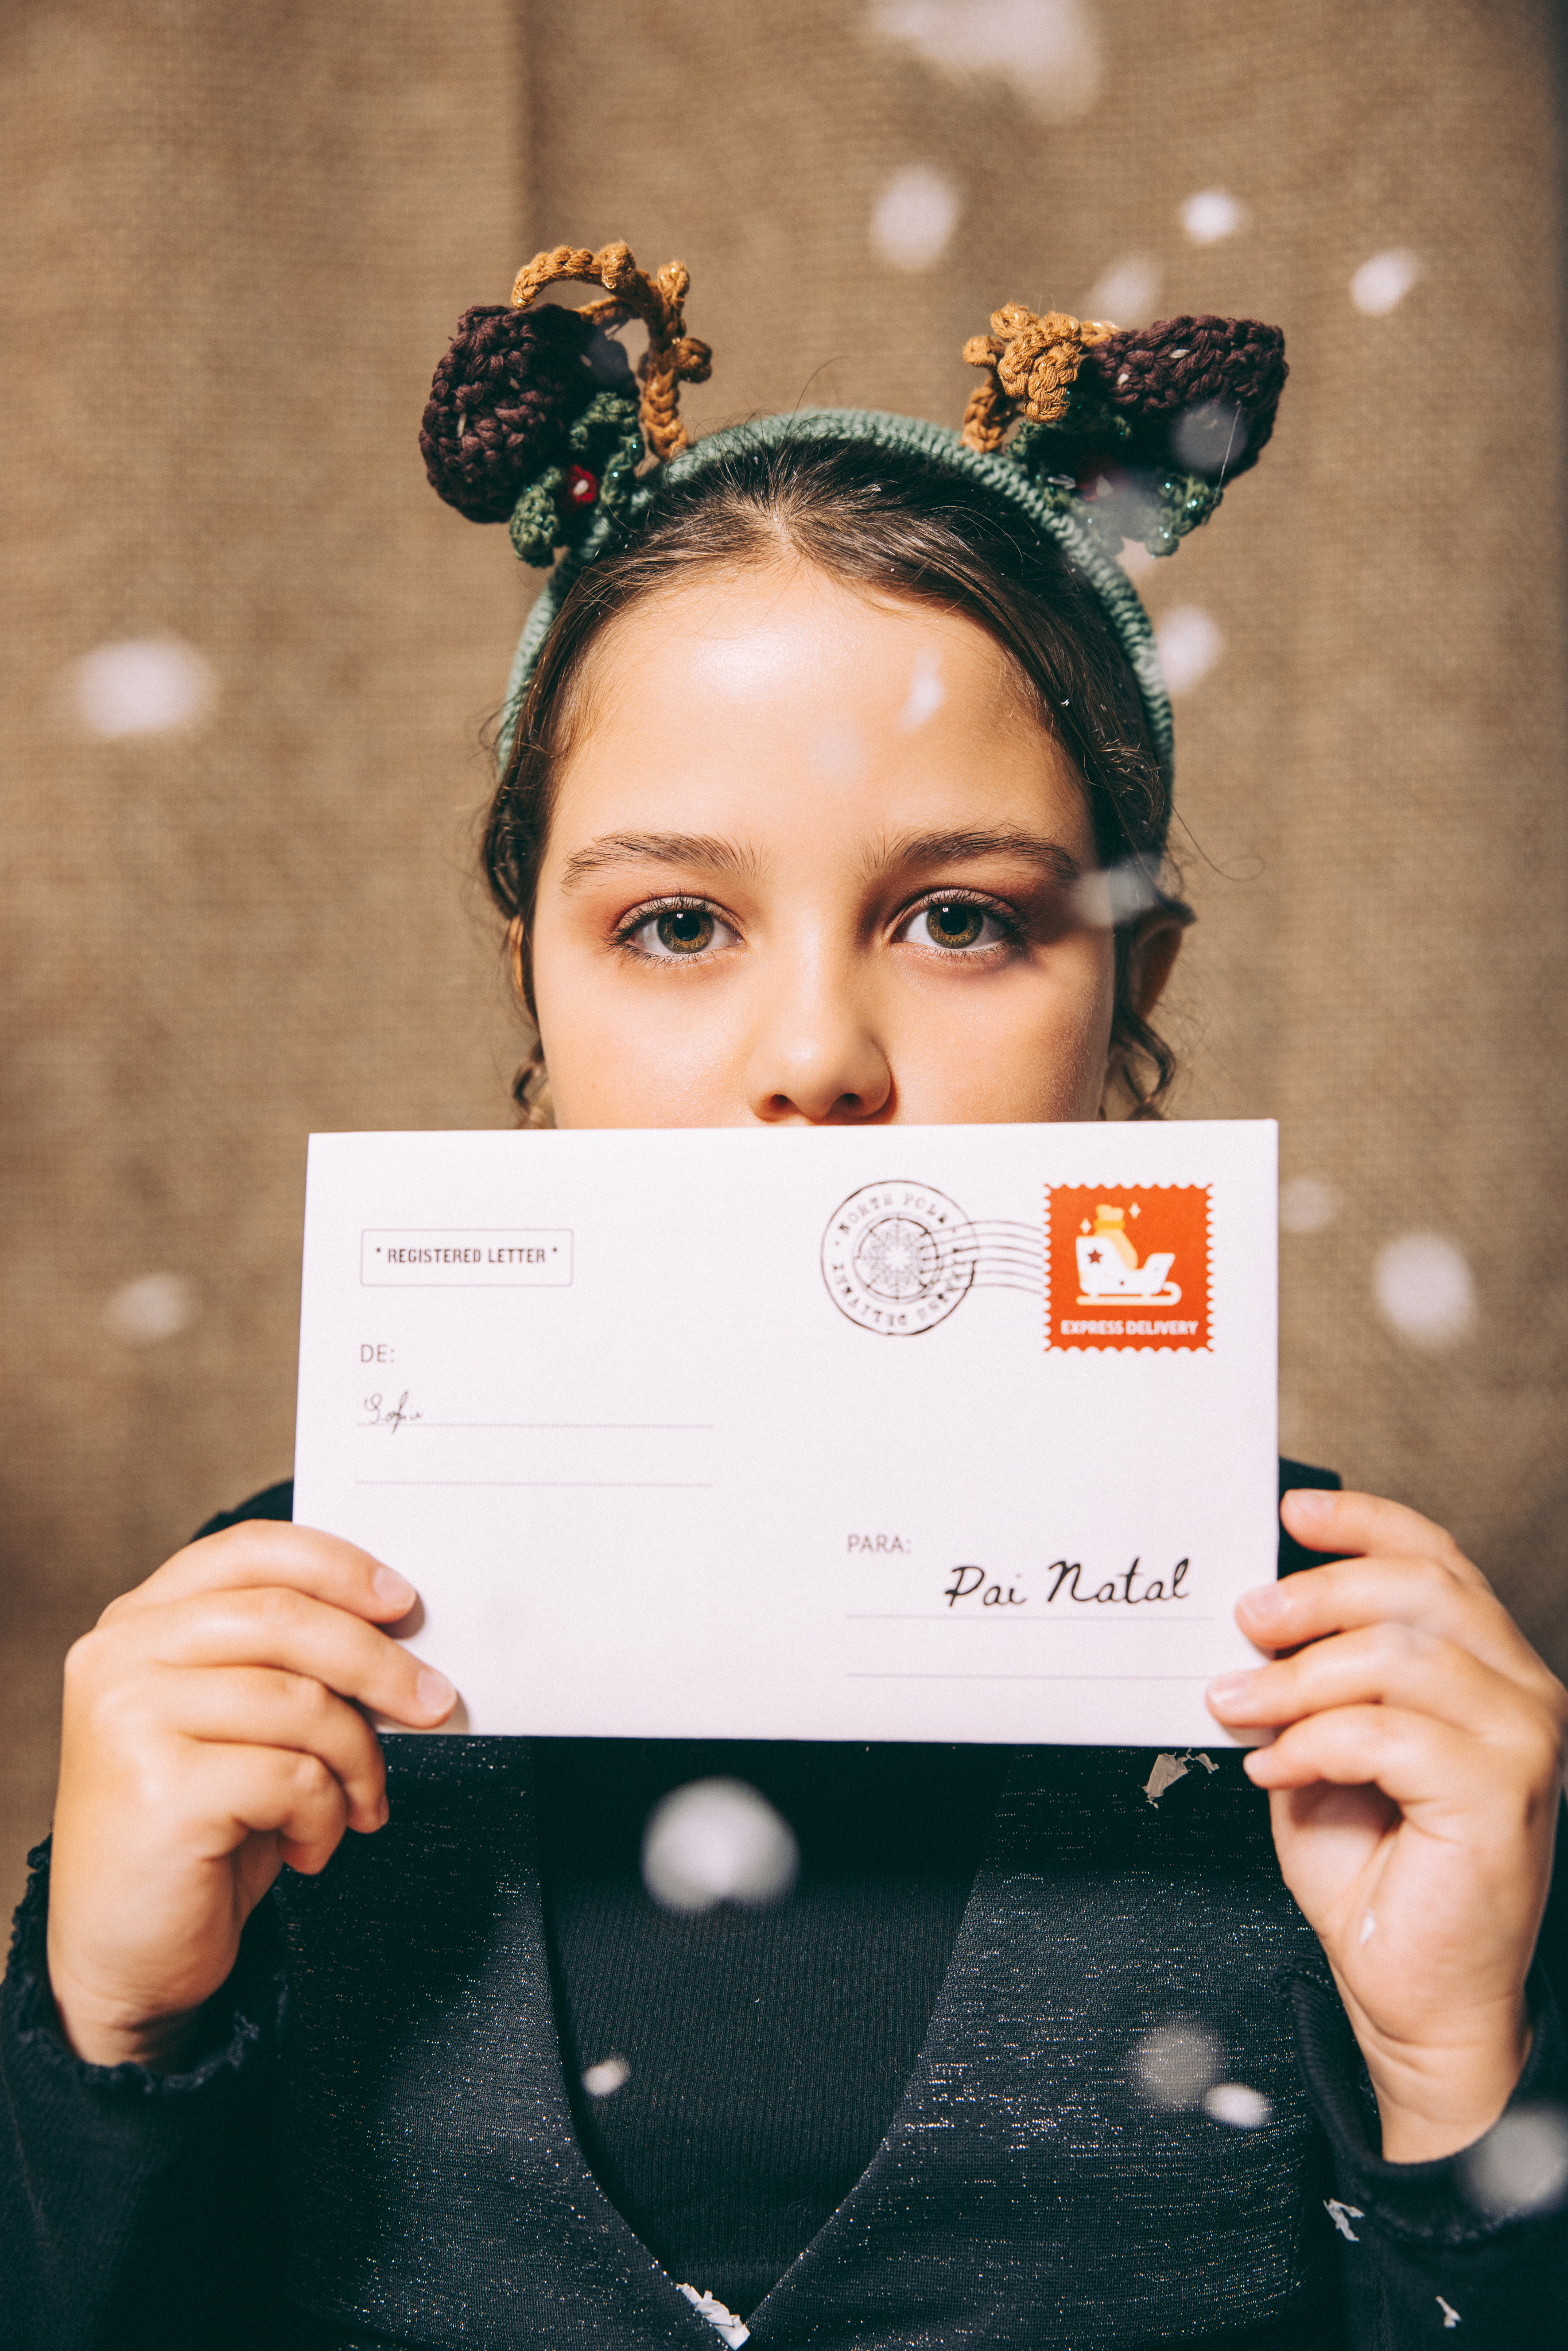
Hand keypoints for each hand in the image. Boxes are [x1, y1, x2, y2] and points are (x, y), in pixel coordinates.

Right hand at [47, 1521, 455, 2070]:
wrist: (124, 1956)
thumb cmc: (194, 1834)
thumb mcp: (237, 1728)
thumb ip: (286, 1667)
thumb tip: (399, 1636)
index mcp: (139, 1623)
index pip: (249, 1551)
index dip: (337, 1566)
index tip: (403, 1600)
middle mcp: (121, 1658)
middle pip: (286, 1618)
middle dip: (380, 1662)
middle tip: (434, 1703)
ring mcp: (130, 1720)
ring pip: (302, 1702)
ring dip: (358, 1761)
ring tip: (357, 1806)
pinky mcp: (158, 1790)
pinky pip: (292, 1777)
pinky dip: (324, 1817)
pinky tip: (307, 1846)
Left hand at [1206, 1489, 1567, 2161]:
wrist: (1416, 1998)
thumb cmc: (1379, 1880)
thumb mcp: (1325, 1753)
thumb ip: (1309, 1685)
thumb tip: (1256, 1623)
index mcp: (1487, 1673)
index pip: (1437, 1563)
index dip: (1365, 1524)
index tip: (1293, 1514)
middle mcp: (1521, 1696)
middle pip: (1419, 1590)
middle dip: (1314, 1595)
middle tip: (1245, 1625)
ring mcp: (1522, 1743)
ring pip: (1399, 1655)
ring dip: (1298, 1676)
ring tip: (1242, 1708)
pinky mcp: (1500, 1796)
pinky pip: (1389, 1733)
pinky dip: (1315, 1740)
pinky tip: (1277, 1766)